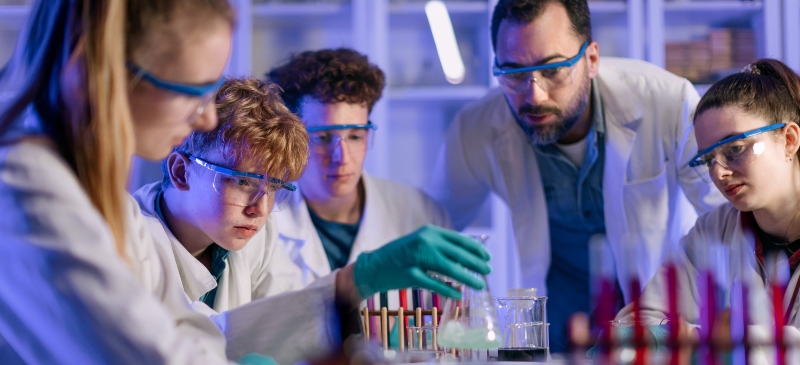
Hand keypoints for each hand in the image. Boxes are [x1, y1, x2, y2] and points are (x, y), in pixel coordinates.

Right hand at [352, 225, 491, 299]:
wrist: (374, 265)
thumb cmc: (401, 255)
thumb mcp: (421, 243)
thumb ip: (441, 245)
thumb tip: (467, 255)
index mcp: (429, 232)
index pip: (458, 239)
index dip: (475, 248)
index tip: (487, 256)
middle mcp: (424, 242)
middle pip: (457, 254)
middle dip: (476, 263)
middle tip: (488, 271)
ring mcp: (416, 258)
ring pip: (449, 269)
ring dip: (467, 278)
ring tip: (480, 284)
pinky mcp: (410, 275)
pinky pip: (434, 284)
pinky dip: (448, 290)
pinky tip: (459, 295)